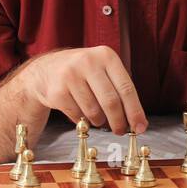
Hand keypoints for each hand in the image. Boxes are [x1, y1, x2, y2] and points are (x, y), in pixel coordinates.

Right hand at [28, 46, 147, 134]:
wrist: (45, 70)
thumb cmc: (83, 73)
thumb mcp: (103, 70)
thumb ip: (120, 91)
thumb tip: (138, 122)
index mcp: (106, 55)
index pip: (126, 88)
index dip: (135, 111)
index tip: (140, 127)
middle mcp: (88, 62)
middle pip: (111, 102)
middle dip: (119, 122)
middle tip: (120, 131)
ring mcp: (70, 76)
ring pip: (94, 112)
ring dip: (99, 121)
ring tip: (97, 117)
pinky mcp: (57, 91)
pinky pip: (78, 116)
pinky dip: (83, 120)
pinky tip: (81, 112)